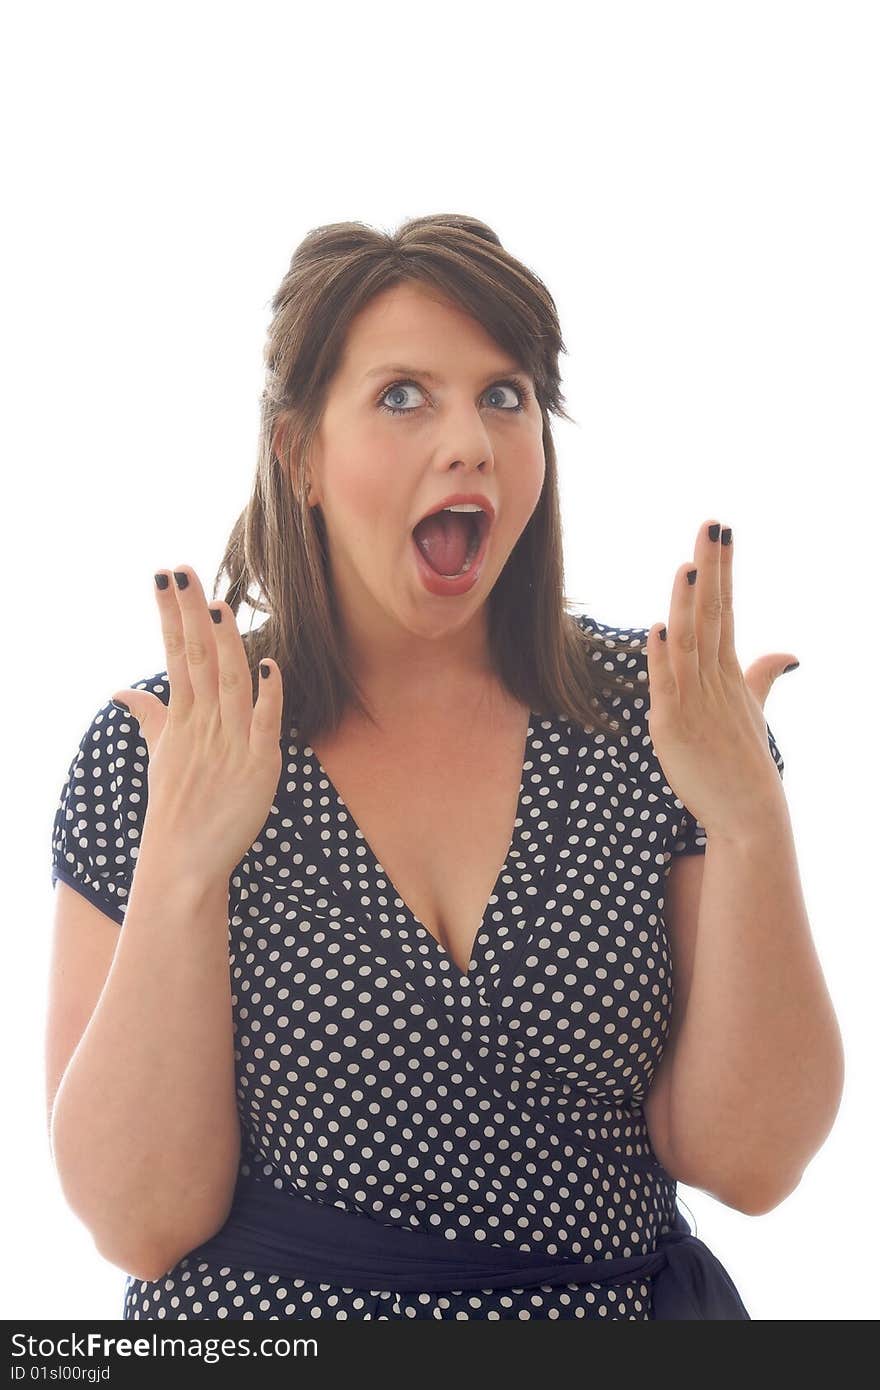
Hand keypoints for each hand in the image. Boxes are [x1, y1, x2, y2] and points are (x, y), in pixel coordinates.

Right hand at [110, 566, 282, 887]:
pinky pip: (264, 724)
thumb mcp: (161, 757)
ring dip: (225, 644)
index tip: (165, 576)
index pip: (175, 654)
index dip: (171, 614)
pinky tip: (270, 666)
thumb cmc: (175, 809)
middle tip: (182, 570)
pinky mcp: (259, 766)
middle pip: (197, 659)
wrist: (184, 863)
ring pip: (229, 683)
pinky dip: (269, 696)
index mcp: (182, 719)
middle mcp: (203, 725)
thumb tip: (122, 693)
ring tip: (217, 605)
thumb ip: (150, 718)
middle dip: (189, 613)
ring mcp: (230, 744)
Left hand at [644, 519, 795, 838]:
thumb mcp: (752, 710)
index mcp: (727, 671)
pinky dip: (661, 656)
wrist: (747, 813)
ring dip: (687, 603)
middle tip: (710, 526)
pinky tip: (658, 627)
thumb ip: (764, 676)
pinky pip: (666, 684)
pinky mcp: (672, 725)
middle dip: (710, 570)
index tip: (720, 531)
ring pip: (689, 641)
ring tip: (687, 565)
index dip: (721, 570)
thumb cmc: (744, 763)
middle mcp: (713, 679)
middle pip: (711, 614)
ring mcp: (694, 700)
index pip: (724, 609)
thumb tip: (790, 654)